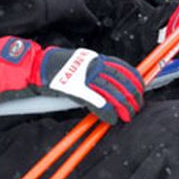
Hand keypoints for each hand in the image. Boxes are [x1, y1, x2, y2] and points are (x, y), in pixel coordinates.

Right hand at [0, 38, 144, 124]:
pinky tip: (112, 119)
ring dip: (123, 106)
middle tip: (137, 106)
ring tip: (128, 115)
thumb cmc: (58, 68)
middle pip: (121, 81)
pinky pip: (97, 102)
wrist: (37, 67)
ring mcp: (85, 77)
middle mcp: (93, 65)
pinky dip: (107, 112)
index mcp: (96, 58)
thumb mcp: (81, 63)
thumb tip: (111, 82)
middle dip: (132, 95)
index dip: (135, 79)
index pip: (123, 67)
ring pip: (112, 92)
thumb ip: (96, 70)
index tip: (142, 88)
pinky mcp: (76, 89)